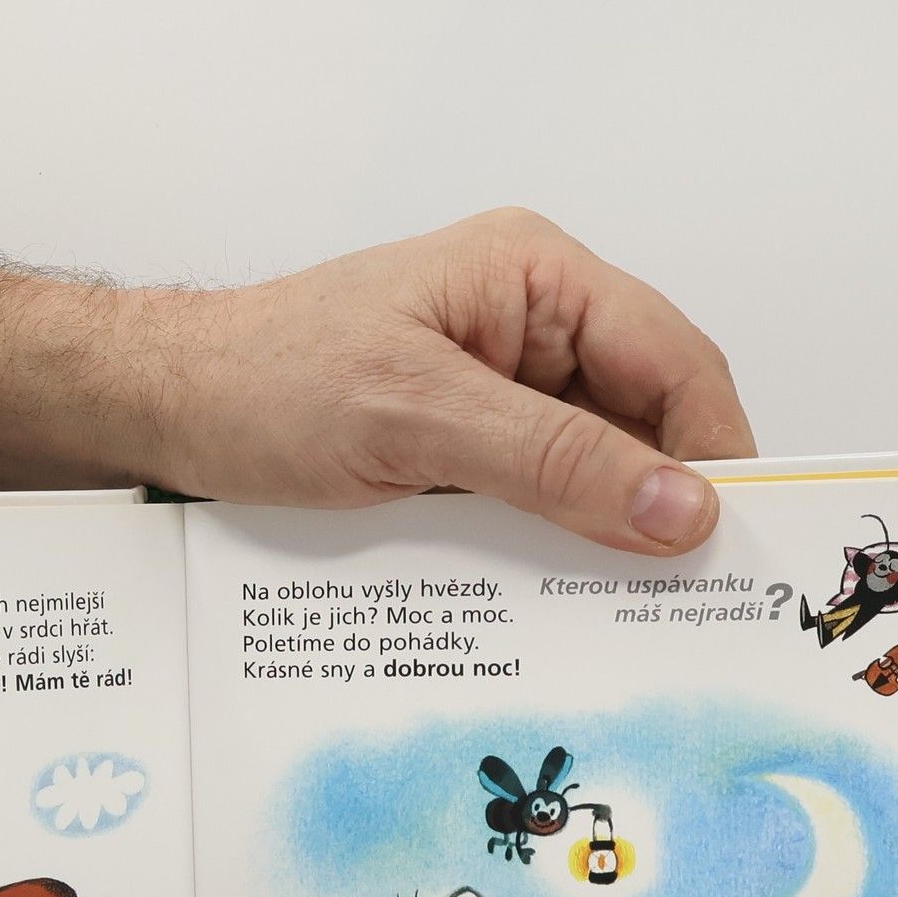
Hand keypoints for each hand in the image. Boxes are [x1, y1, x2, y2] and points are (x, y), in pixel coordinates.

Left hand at [149, 208, 752, 552]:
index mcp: (537, 278)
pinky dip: (552, 550)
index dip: (716, 449)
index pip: (673, 360)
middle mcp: (532, 328)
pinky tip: (558, 607)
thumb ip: (551, 461)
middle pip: (645, 419)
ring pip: (593, 471)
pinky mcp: (463, 451)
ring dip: (608, 537)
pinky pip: (536, 502)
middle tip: (695, 601)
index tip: (733, 544)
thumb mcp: (415, 418)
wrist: (164, 411)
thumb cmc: (267, 383)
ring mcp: (498, 393)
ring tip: (634, 618)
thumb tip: (684, 508)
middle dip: (667, 502)